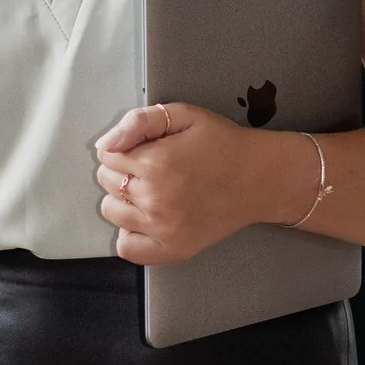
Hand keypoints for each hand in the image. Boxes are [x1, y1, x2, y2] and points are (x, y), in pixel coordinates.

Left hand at [92, 101, 316, 261]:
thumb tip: (105, 144)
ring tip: (150, 190)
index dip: (122, 147)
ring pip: (111, 211)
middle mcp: (155, 198)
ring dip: (123, 198)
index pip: (107, 155)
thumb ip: (139, 122)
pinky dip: (130, 233)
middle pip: (106, 182)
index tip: (144, 148)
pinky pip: (127, 248)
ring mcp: (163, 228)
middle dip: (122, 170)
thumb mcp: (184, 115)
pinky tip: (146, 218)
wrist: (259, 178)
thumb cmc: (222, 143)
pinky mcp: (173, 249)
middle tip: (151, 167)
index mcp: (155, 163)